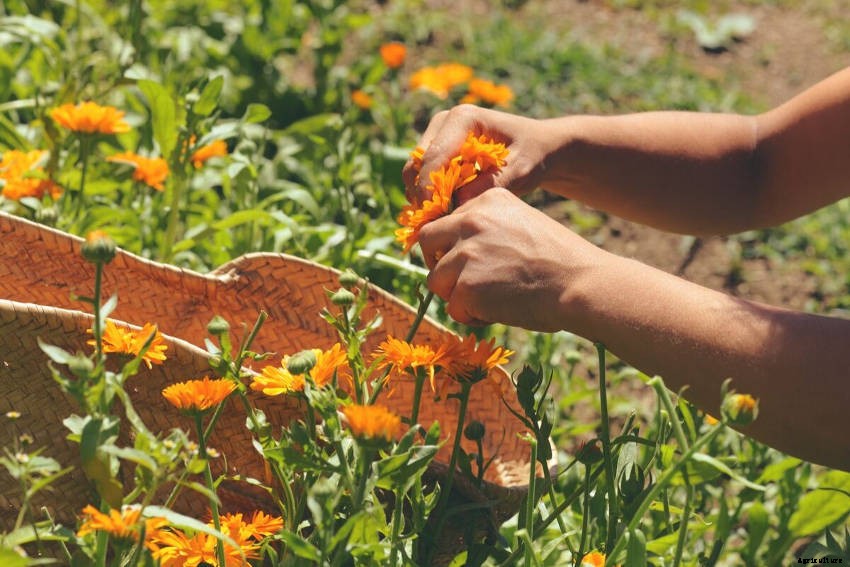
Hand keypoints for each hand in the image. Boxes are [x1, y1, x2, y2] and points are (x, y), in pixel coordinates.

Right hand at [402, 105, 550, 205]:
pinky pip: (420, 176)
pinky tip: (444, 213)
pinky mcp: (436, 150)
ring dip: (423, 196)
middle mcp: (445, 121)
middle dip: (423, 194)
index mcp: (464, 118)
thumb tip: (459, 202)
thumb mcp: (520, 171)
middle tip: (437, 222)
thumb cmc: (531, 155)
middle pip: (417, 162)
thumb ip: (491, 185)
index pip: (434, 155)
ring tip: (441, 219)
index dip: (430, 188)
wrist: (536, 147)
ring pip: (414, 170)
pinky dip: (427, 195)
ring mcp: (438, 134)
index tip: (436, 216)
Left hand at [419, 188, 603, 330]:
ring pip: (436, 280)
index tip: (465, 262)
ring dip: (457, 295)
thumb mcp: (522, 224)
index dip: (450, 245)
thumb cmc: (560, 262)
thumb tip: (453, 251)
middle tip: (461, 283)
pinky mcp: (467, 286)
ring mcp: (466, 253)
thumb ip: (487, 230)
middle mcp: (471, 220)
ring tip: (490, 300)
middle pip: (427, 242)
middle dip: (439, 264)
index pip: (445, 220)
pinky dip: (472, 317)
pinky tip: (498, 312)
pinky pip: (453, 308)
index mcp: (487, 201)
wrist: (581, 284)